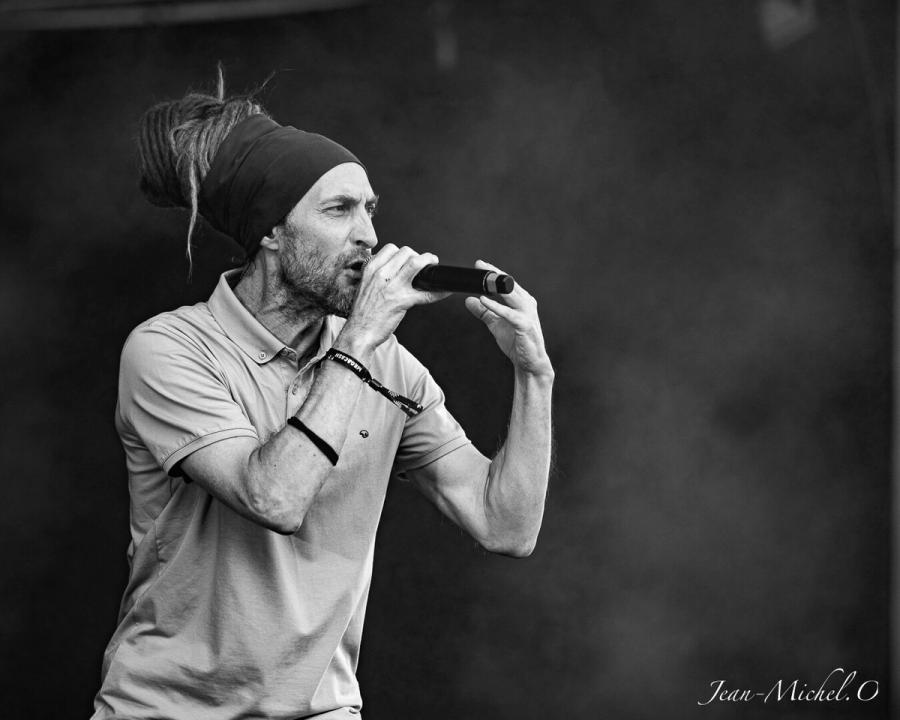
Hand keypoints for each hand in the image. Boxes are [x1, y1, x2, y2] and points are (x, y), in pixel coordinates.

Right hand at [338, 244, 449, 354]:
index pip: (391, 248)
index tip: (409, 258)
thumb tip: (397, 269)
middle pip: (406, 252)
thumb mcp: (366, 286)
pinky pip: (426, 293)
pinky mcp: (402, 301)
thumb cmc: (362, 313)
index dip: (404, 253)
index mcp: (371, 269)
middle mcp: (381, 275)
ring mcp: (392, 287)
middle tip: (423, 264)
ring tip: (432, 268)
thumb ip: (379, 275)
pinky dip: (439, 291)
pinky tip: (445, 291)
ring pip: (416, 264)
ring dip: (429, 263)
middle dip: (418, 256)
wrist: (359, 333)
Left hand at [464, 260, 552, 376]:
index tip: (480, 265)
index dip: (493, 272)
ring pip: (511, 295)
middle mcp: (527, 304)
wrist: (529, 363)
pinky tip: (484, 300)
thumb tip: (468, 300)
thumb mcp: (496, 324)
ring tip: (482, 278)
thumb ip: (484, 311)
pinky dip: (496, 306)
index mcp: (522, 301)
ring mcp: (527, 314)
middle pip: (509, 284)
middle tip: (479, 264)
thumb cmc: (517, 342)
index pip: (507, 282)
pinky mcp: (524, 325)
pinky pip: (508, 313)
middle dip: (494, 273)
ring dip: (496, 285)